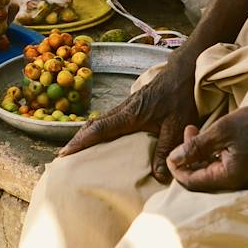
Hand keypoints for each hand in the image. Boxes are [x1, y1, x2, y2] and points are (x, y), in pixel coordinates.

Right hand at [59, 61, 199, 182]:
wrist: (184, 71)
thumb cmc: (180, 97)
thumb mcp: (177, 126)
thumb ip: (165, 149)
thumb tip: (157, 176)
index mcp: (130, 115)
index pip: (99, 129)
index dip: (81, 142)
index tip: (65, 153)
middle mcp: (123, 109)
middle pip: (93, 125)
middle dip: (77, 141)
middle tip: (63, 157)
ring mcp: (126, 106)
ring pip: (99, 121)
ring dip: (86, 135)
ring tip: (77, 151)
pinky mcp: (132, 105)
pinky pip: (108, 119)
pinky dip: (97, 130)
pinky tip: (100, 139)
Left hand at [166, 103, 247, 191]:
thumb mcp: (221, 131)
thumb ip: (195, 147)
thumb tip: (173, 160)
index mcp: (226, 177)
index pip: (191, 182)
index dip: (176, 168)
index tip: (171, 149)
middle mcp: (232, 182)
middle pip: (198, 177)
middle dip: (186, 156)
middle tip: (187, 130)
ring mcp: (238, 175)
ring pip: (208, 169)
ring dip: (197, 151)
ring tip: (194, 129)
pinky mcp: (243, 167)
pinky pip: (219, 164)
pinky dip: (209, 151)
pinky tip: (207, 135)